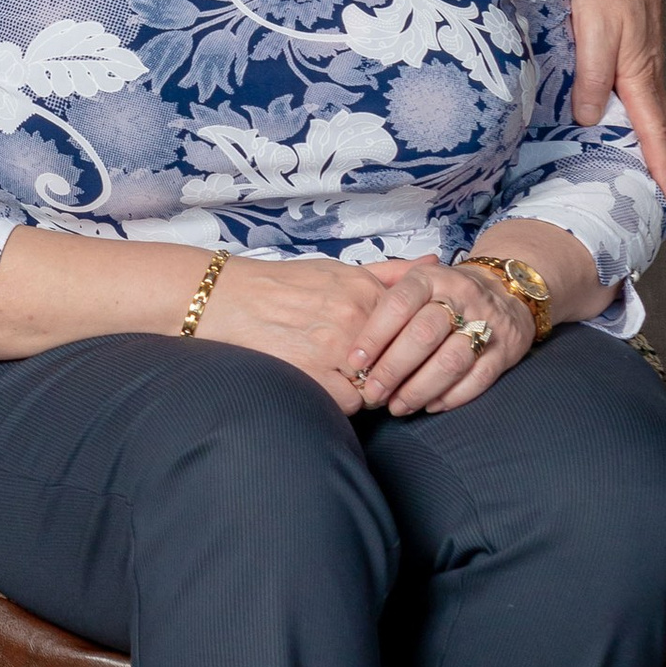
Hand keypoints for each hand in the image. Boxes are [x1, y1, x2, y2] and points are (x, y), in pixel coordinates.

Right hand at [201, 254, 399, 414]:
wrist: (229, 299)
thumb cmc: (284, 284)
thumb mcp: (339, 269)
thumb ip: (390, 272)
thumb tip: (435, 263)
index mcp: (365, 291)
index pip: (413, 330)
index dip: (406, 347)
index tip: (395, 352)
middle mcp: (355, 318)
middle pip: (399, 360)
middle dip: (390, 371)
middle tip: (372, 372)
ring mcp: (334, 348)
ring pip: (377, 386)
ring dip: (366, 389)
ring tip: (345, 378)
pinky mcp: (314, 374)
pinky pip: (350, 403)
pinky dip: (343, 401)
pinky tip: (327, 386)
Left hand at [348, 256, 533, 417]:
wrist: (507, 290)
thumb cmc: (445, 293)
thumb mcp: (417, 280)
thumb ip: (383, 292)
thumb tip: (346, 320)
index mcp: (431, 278)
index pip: (398, 304)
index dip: (374, 335)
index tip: (355, 361)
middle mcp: (460, 296)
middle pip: (423, 335)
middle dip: (393, 369)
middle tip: (373, 392)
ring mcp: (486, 323)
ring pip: (451, 361)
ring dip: (420, 389)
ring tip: (397, 406)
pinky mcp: (505, 350)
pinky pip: (478, 378)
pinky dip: (452, 397)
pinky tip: (430, 405)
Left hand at [572, 0, 665, 204]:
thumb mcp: (593, 32)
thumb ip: (592, 77)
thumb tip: (591, 122)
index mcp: (641, 75)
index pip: (656, 135)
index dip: (662, 171)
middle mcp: (646, 74)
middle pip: (658, 131)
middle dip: (661, 169)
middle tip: (655, 205)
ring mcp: (641, 61)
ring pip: (647, 115)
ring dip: (648, 148)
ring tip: (637, 179)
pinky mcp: (631, 49)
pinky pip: (636, 97)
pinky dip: (635, 122)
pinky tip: (616, 128)